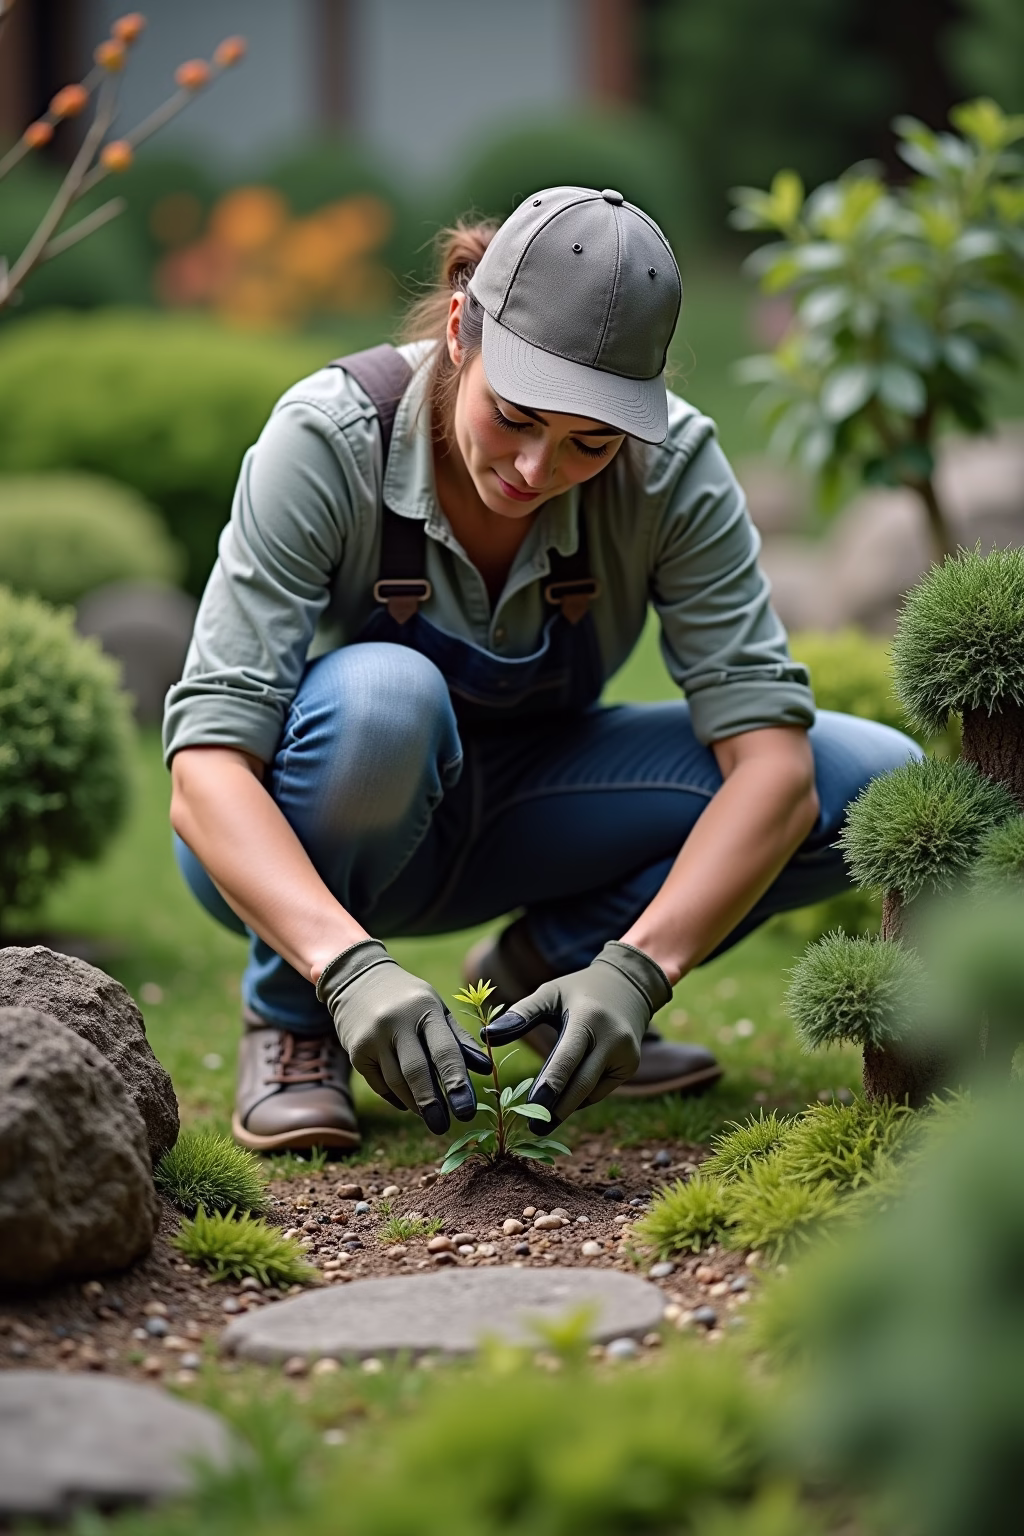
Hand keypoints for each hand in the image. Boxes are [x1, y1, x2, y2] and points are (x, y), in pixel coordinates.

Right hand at [316, 940, 489, 1133]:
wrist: (357, 979)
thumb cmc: (408, 998)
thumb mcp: (436, 1008)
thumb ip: (460, 1039)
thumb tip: (486, 1070)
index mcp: (425, 1009)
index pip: (444, 1051)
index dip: (456, 1083)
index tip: (467, 1111)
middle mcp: (396, 1023)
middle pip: (416, 1072)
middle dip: (432, 1104)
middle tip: (444, 1128)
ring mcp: (373, 1038)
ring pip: (396, 1083)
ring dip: (415, 1104)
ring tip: (430, 1117)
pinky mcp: (356, 1051)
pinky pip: (379, 1084)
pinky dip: (396, 1097)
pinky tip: (408, 1103)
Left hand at [481, 941, 671, 1126]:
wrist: (627, 986)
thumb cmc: (577, 991)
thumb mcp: (550, 993)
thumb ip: (520, 1015)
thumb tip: (487, 1035)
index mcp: (589, 1018)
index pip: (568, 1057)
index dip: (550, 1085)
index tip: (530, 1109)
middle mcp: (612, 1039)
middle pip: (582, 1084)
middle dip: (557, 1109)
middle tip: (533, 1130)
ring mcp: (626, 1055)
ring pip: (591, 1091)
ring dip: (566, 1107)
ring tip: (541, 1123)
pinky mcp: (630, 1067)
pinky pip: (600, 1090)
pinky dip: (580, 1097)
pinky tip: (563, 1103)